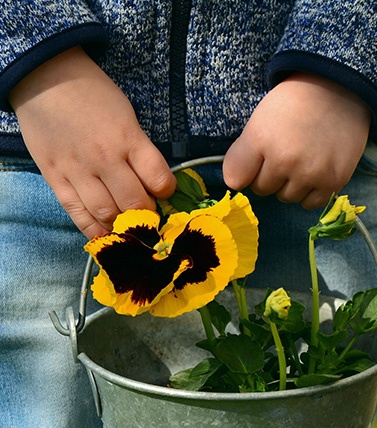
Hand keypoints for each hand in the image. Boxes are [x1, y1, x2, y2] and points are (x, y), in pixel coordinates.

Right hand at [9, 46, 175, 238]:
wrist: (44, 78)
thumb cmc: (93, 94)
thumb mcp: (127, 115)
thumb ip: (139, 149)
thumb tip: (152, 183)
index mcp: (128, 138)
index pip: (159, 179)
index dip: (167, 191)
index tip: (164, 192)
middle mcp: (105, 158)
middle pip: (135, 203)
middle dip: (147, 214)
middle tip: (148, 214)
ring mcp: (77, 171)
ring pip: (107, 213)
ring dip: (123, 225)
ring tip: (129, 225)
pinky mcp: (55, 178)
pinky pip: (77, 213)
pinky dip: (93, 230)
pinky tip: (105, 235)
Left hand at [223, 72, 370, 208]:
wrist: (339, 90)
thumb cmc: (294, 104)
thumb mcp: (259, 120)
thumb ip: (242, 154)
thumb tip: (237, 184)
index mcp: (260, 139)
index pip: (235, 179)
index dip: (245, 170)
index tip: (256, 160)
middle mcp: (284, 160)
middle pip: (263, 189)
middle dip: (270, 175)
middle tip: (286, 152)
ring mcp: (310, 173)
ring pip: (286, 197)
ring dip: (291, 184)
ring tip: (303, 159)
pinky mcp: (333, 181)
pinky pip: (310, 203)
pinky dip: (310, 193)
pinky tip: (316, 172)